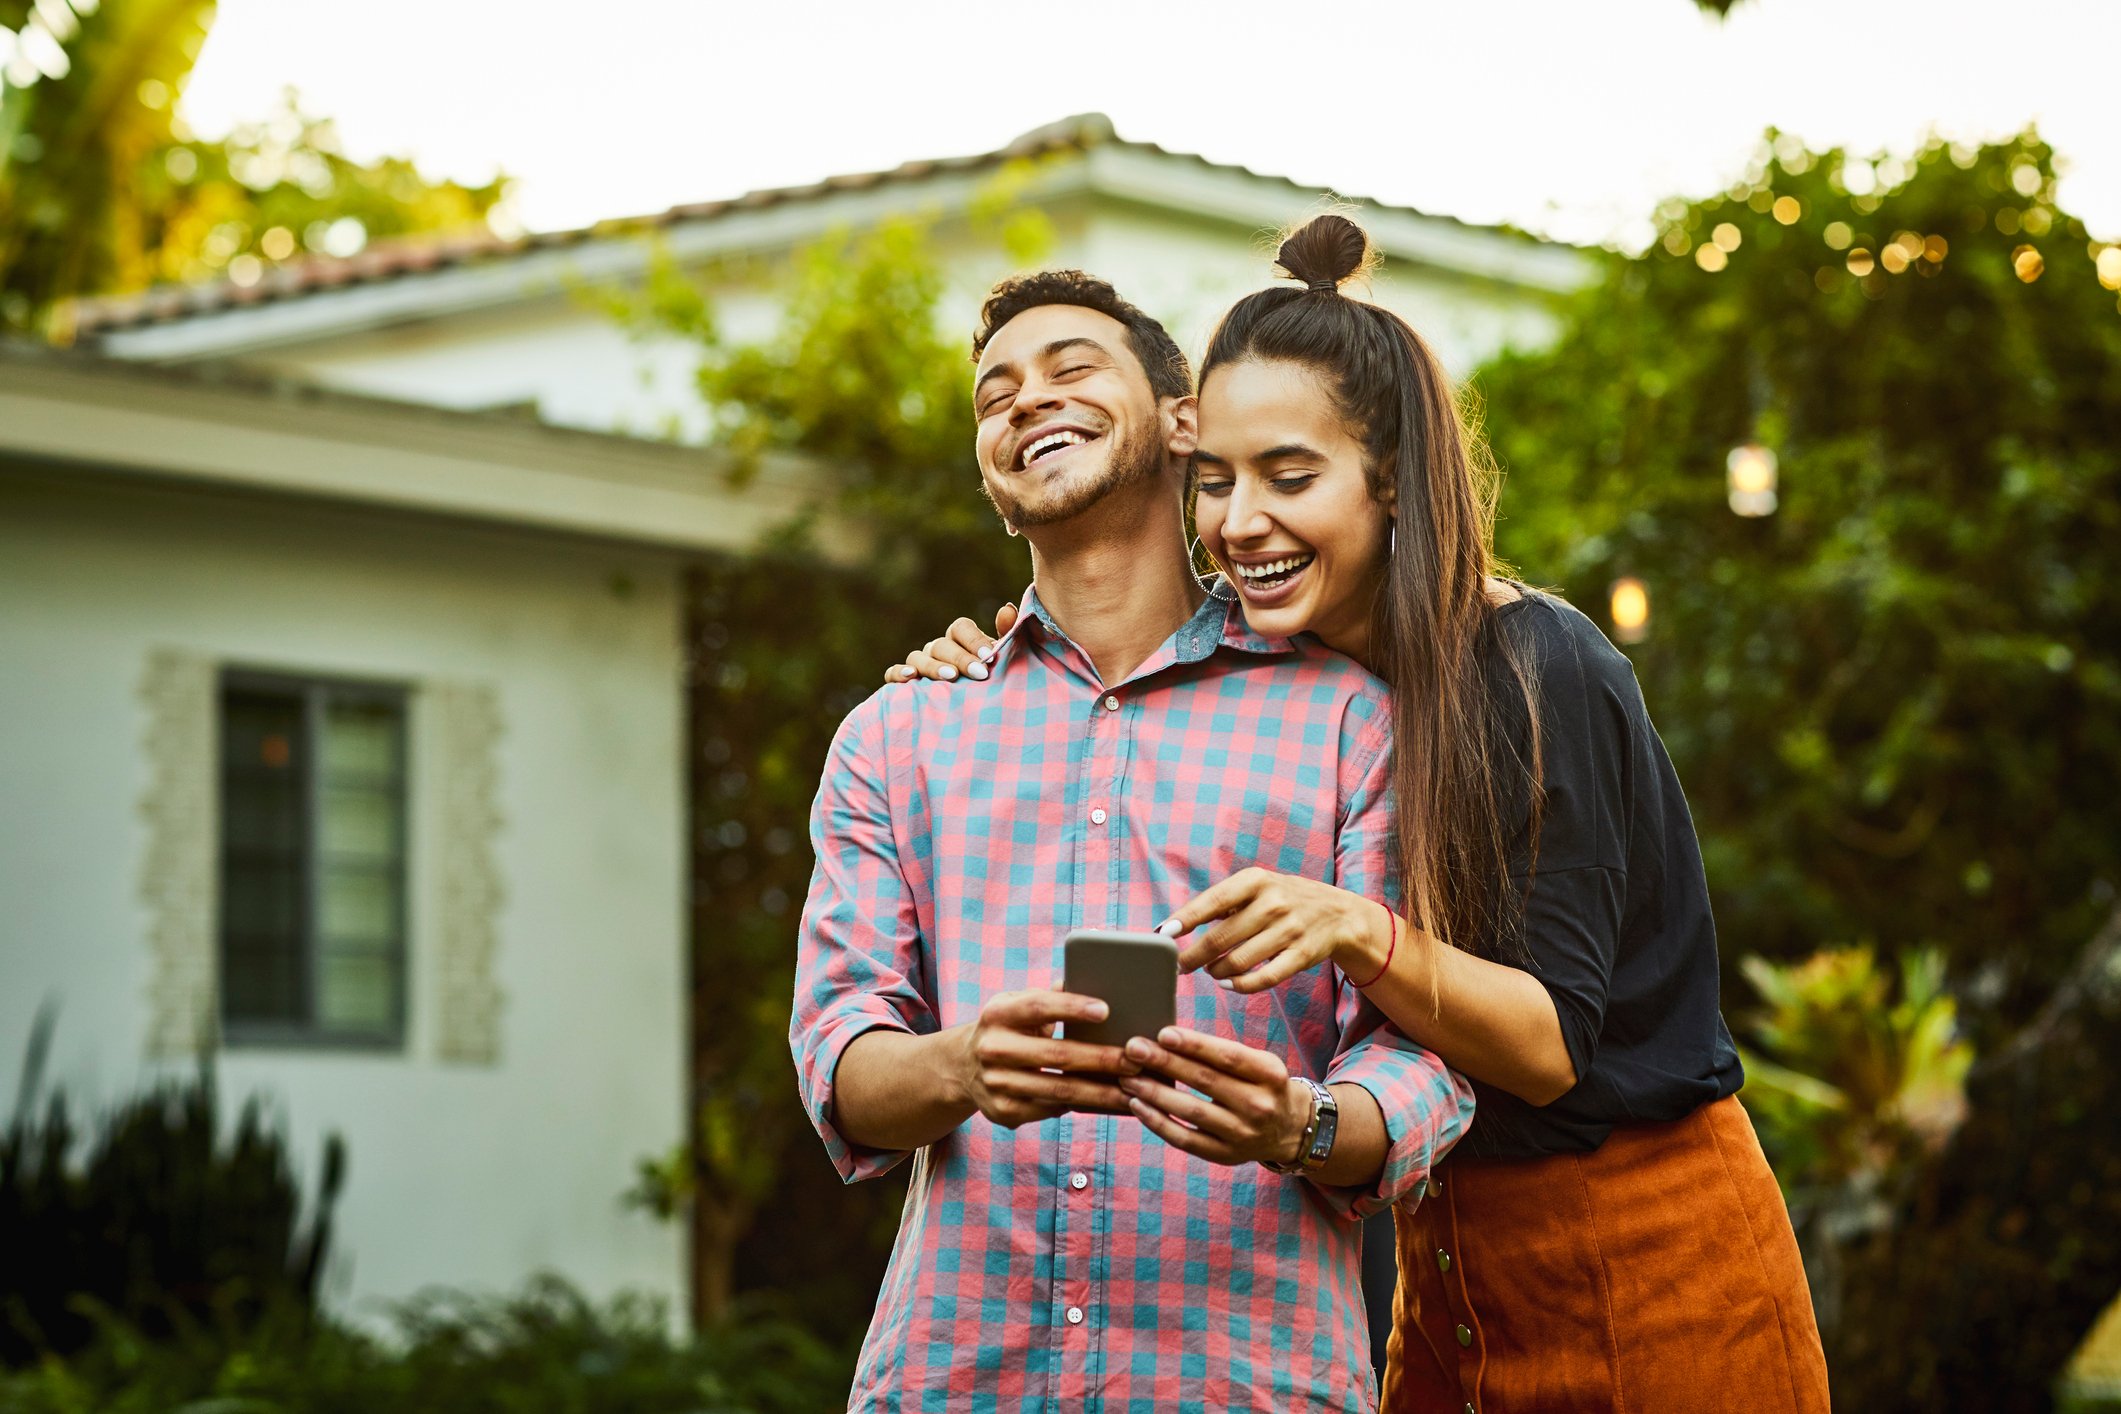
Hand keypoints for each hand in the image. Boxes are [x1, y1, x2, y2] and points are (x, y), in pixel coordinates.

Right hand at [884, 604, 1015, 683]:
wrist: (979, 715)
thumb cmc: (992, 683)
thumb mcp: (1004, 661)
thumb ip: (1007, 636)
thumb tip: (1007, 609)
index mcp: (960, 640)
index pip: (960, 628)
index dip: (973, 640)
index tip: (990, 657)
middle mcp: (938, 649)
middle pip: (942, 645)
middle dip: (961, 659)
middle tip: (980, 674)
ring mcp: (919, 664)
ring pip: (917, 657)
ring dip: (933, 666)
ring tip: (951, 677)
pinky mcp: (902, 683)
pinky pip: (892, 673)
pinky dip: (897, 673)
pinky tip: (910, 678)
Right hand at [954, 988, 1138, 1128]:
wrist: (963, 1066)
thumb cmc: (1009, 1027)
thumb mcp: (1018, 1004)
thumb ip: (1052, 996)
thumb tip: (1096, 978)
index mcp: (998, 1013)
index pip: (1037, 1007)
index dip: (1071, 1007)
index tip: (1106, 1010)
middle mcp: (993, 1048)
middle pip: (1056, 1054)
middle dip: (1102, 1058)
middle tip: (1137, 1058)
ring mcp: (997, 1083)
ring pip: (1059, 1089)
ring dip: (1102, 1091)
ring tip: (1135, 1088)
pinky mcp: (1004, 1112)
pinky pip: (1053, 1110)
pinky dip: (1085, 1107)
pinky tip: (1111, 1104)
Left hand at [1118, 1026, 1310, 1167]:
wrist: (1290, 1129)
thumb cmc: (1262, 1085)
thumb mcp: (1257, 1063)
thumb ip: (1221, 1053)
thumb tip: (1167, 1038)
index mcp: (1270, 1074)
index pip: (1228, 1056)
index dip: (1194, 1044)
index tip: (1162, 1032)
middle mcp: (1259, 1105)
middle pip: (1205, 1081)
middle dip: (1165, 1063)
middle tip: (1133, 1049)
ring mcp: (1243, 1134)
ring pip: (1191, 1111)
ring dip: (1154, 1093)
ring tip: (1127, 1077)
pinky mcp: (1226, 1155)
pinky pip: (1185, 1139)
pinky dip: (1158, 1122)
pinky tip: (1138, 1105)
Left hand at [1162, 868, 1387, 993]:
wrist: (1338, 914)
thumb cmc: (1283, 899)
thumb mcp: (1257, 886)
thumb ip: (1222, 902)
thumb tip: (1177, 924)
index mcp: (1256, 880)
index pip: (1213, 900)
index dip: (1186, 918)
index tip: (1164, 933)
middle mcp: (1273, 902)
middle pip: (1220, 938)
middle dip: (1194, 956)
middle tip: (1181, 966)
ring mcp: (1290, 929)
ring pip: (1239, 961)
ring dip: (1216, 972)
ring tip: (1210, 972)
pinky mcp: (1302, 955)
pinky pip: (1264, 978)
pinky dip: (1240, 986)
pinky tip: (1228, 984)